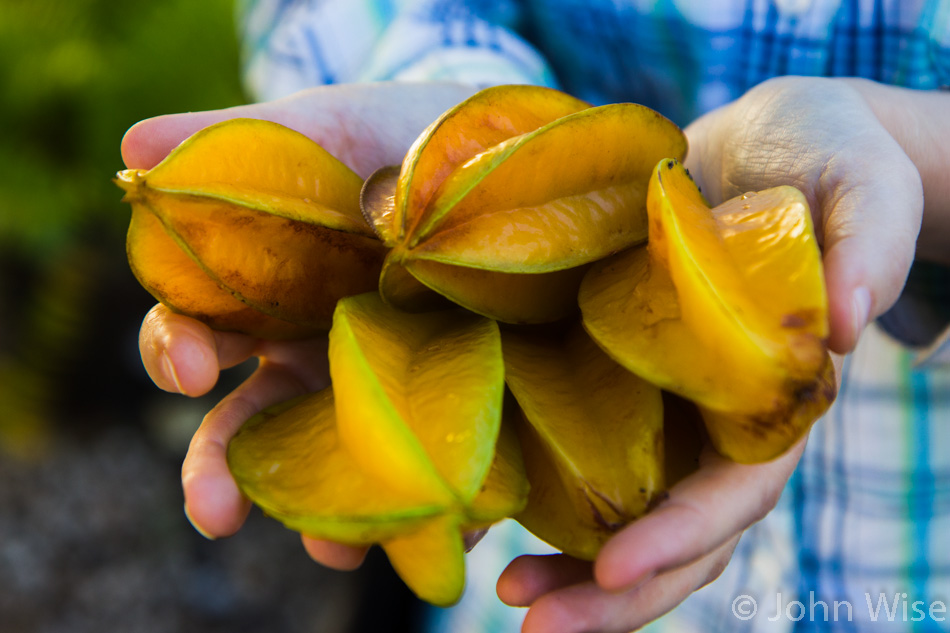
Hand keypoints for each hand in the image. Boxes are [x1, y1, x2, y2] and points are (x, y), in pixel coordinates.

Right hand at [127, 82, 476, 568]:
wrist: (501, 152)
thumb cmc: (398, 136)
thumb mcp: (324, 129)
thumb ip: (237, 140)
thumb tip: (133, 147)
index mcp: (263, 294)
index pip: (190, 335)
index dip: (171, 351)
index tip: (186, 366)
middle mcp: (310, 355)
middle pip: (246, 428)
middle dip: (221, 473)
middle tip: (215, 512)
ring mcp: (377, 389)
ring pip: (331, 471)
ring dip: (324, 519)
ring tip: (338, 549)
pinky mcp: (448, 408)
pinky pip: (432, 471)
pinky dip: (434, 507)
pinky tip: (449, 527)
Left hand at [496, 75, 920, 631]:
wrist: (755, 152)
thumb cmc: (817, 161)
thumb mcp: (855, 181)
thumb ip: (865, 240)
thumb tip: (845, 321)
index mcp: (776, 399)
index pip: (739, 490)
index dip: (683, 532)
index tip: (617, 561)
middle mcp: (718, 424)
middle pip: (678, 535)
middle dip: (615, 591)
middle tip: (533, 623)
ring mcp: (666, 413)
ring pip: (628, 517)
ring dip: (572, 570)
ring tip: (505, 594)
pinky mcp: (617, 385)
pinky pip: (585, 460)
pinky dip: (544, 500)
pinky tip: (493, 520)